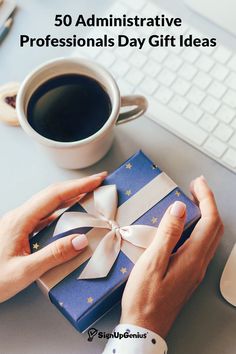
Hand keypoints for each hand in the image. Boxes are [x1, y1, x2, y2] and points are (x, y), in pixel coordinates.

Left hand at [0, 172, 106, 302]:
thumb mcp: (23, 272)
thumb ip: (53, 255)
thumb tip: (80, 240)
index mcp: (20, 220)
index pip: (54, 196)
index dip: (78, 186)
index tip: (97, 179)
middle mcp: (19, 217)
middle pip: (52, 194)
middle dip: (77, 186)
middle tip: (98, 183)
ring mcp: (19, 223)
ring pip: (48, 203)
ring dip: (70, 197)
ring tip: (89, 195)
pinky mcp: (19, 231)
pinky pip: (44, 215)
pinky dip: (61, 211)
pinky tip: (69, 216)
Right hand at [121, 176, 223, 337]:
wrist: (145, 326)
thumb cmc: (144, 297)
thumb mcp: (152, 262)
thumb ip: (168, 234)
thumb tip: (180, 208)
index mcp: (192, 258)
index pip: (210, 221)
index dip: (206, 198)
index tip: (197, 183)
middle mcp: (199, 263)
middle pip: (215, 227)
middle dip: (209, 203)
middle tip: (196, 188)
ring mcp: (196, 270)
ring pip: (211, 237)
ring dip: (207, 215)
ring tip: (193, 202)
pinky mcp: (189, 274)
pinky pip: (202, 245)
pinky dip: (200, 228)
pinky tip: (187, 226)